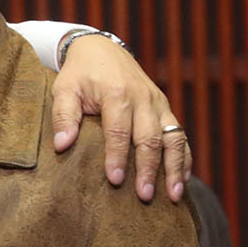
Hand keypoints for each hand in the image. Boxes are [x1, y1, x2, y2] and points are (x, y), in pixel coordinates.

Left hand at [49, 35, 191, 200]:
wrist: (102, 49)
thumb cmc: (80, 74)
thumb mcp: (65, 89)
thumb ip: (64, 116)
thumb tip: (62, 145)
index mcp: (117, 94)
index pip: (119, 130)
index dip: (117, 156)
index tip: (114, 180)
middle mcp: (143, 99)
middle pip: (150, 138)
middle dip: (148, 169)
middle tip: (144, 196)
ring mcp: (158, 104)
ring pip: (173, 138)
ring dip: (174, 167)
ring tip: (173, 195)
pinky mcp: (165, 108)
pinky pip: (180, 135)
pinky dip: (185, 158)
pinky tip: (182, 180)